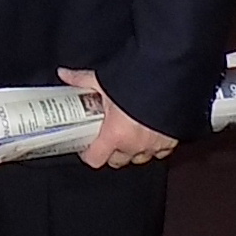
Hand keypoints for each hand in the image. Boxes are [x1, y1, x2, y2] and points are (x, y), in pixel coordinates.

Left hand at [59, 68, 176, 168]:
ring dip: (131, 149)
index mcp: (115, 135)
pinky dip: (152, 145)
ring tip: (128, 131)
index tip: (86, 145)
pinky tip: (148, 131)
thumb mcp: (103, 81)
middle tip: (107, 134)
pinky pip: (158, 152)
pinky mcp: (170, 143)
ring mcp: (154, 146)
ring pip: (138, 157)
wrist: (168, 77)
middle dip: (111, 151)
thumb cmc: (137, 82)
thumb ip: (81, 80)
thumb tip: (64, 74)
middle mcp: (134, 145)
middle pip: (117, 160)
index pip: (95, 159)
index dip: (88, 153)